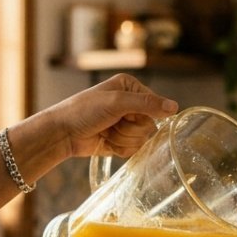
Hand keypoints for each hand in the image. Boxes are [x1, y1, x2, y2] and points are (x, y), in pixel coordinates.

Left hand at [51, 74, 179, 158]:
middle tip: (111, 124)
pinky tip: (106, 141)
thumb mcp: (116, 102)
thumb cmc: (84, 111)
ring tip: (106, 132)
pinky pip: (133, 149)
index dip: (141, 114)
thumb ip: (146, 104)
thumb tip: (174, 107)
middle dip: (130, 129)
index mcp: (130, 87)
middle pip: (150, 125)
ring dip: (123, 139)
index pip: (155, 104)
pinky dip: (120, 148)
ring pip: (142, 139)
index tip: (123, 114)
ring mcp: (125, 123)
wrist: (62, 133)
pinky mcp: (120, 140)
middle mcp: (130, 103)